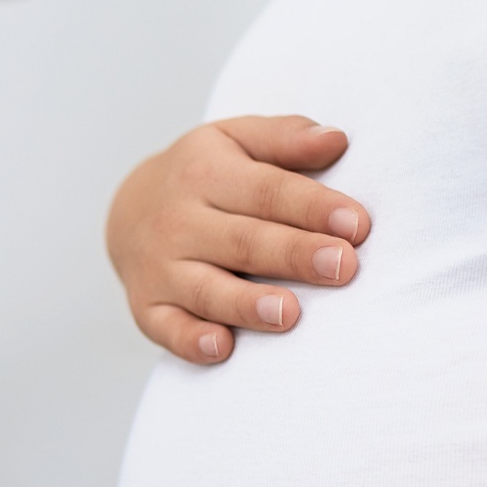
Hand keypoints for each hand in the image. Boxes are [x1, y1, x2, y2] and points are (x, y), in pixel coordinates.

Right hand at [107, 115, 369, 364]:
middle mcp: (178, 222)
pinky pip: (167, 328)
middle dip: (293, 255)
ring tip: (288, 314)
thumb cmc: (203, 175)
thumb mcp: (236, 139)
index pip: (266, 191)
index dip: (312, 208)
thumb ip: (286, 138)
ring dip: (246, 304)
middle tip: (341, 266)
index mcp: (205, 173)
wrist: (129, 209)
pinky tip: (221, 348)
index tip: (357, 224)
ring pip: (206, 289)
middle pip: (243, 241)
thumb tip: (336, 140)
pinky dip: (191, 340)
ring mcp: (160, 268)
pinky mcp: (147, 307)